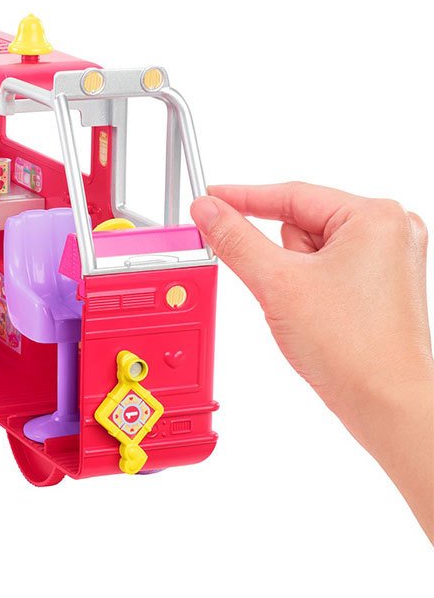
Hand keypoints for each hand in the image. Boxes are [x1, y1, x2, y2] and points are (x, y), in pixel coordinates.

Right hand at [190, 183, 432, 540]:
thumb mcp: (276, 283)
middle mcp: (389, 231)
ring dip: (294, 276)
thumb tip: (208, 211)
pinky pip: (326, 269)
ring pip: (310, 249)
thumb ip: (234, 239)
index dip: (243, 198)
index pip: (291, 195)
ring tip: (307, 310)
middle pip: (301, 223)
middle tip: (285, 290)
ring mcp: (389, 259)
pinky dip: (308, 287)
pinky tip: (316, 314)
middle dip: (280, 257)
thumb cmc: (355, 348)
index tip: (210, 199)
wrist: (385, 402)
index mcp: (375, 217)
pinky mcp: (382, 284)